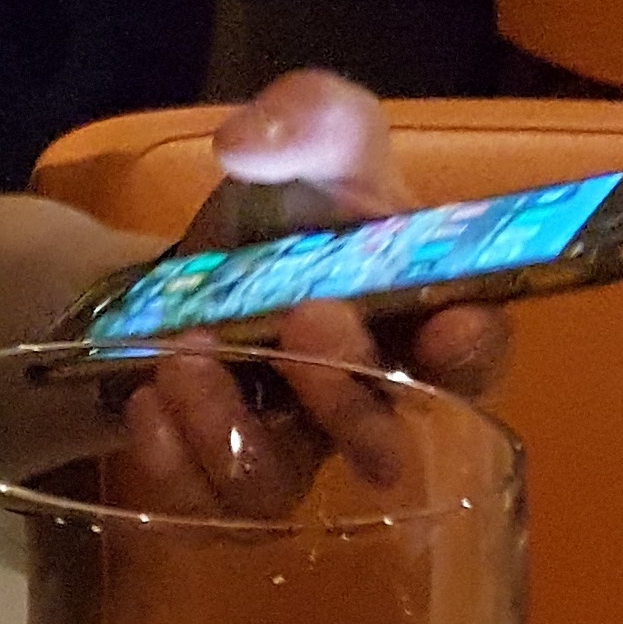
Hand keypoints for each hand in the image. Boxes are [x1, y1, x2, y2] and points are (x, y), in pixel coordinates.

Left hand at [119, 69, 506, 516]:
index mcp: (418, 320)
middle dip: (344, 388)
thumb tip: (249, 141)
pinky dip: (170, 456)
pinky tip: (148, 397)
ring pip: (278, 485)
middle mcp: (365, 402)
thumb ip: (308, 118)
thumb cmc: (284, 212)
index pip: (474, 356)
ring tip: (184, 352)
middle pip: (379, 438)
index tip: (450, 325)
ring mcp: (292, 453)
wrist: (186, 272)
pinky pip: (201, 504)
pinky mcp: (221, 485)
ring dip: (231, 425)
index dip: (472, 352)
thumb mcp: (308, 139)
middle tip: (305, 314)